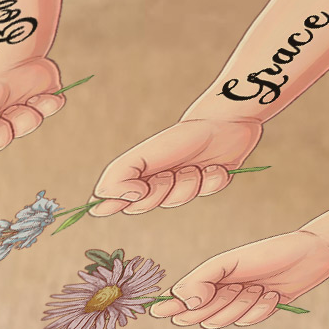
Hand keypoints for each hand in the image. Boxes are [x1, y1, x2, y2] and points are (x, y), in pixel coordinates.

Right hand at [89, 115, 264, 214]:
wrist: (221, 122)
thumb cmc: (178, 137)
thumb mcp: (140, 157)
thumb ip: (117, 179)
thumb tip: (108, 206)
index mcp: (134, 175)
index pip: (110, 201)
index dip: (115, 204)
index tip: (133, 192)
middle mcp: (154, 182)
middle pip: (142, 207)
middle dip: (157, 190)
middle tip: (168, 172)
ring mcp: (181, 184)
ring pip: (177, 201)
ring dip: (187, 183)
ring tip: (193, 165)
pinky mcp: (207, 182)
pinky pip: (208, 192)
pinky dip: (212, 179)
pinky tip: (213, 166)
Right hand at [149, 228, 328, 324]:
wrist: (313, 253)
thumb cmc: (270, 252)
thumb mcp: (230, 261)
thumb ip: (201, 279)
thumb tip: (184, 303)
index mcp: (207, 279)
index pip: (177, 300)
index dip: (170, 307)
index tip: (164, 310)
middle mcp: (217, 293)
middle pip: (195, 317)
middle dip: (216, 304)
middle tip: (237, 286)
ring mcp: (236, 304)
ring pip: (221, 323)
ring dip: (242, 305)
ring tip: (259, 287)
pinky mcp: (256, 312)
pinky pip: (247, 323)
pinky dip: (261, 310)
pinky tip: (273, 294)